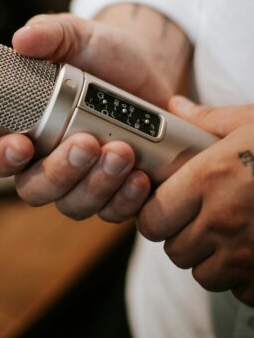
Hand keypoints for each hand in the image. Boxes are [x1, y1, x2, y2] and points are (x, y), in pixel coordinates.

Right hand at [0, 13, 172, 221]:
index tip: (21, 146)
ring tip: (122, 152)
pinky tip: (139, 177)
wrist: (147, 67)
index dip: (0, 158)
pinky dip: (125, 199)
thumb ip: (48, 34)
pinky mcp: (112, 190)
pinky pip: (112, 211)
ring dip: (96, 185)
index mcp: (22, 125)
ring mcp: (79, 179)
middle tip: (86, 144)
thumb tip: (22, 39)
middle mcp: (45, 159)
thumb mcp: (75, 35)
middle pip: (35, 188)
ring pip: (74, 204)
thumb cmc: (100, 51)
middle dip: (59, 172)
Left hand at [137, 96, 253, 305]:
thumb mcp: (250, 122)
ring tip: (228, 232)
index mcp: (211, 179)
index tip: (164, 206)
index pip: (154, 216)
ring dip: (211, 258)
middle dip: (182, 236)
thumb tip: (176, 107)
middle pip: (176, 250)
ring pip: (205, 274)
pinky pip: (240, 290)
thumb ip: (206, 121)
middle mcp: (225, 221)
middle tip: (198, 217)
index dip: (155, 213)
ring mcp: (250, 254)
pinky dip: (242, 276)